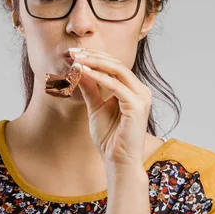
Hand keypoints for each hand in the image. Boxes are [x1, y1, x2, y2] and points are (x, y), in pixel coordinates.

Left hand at [70, 47, 151, 168]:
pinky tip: (84, 72)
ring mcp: (141, 97)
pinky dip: (99, 77)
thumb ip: (91, 89)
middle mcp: (141, 90)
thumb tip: (80, 69)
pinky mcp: (137, 105)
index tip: (74, 54)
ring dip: (95, 62)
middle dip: (93, 56)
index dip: (94, 57)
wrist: (118, 161)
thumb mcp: (96, 108)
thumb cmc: (110, 138)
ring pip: (117, 70)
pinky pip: (115, 85)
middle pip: (116, 64)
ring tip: (76, 59)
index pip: (114, 65)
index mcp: (133, 90)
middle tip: (73, 52)